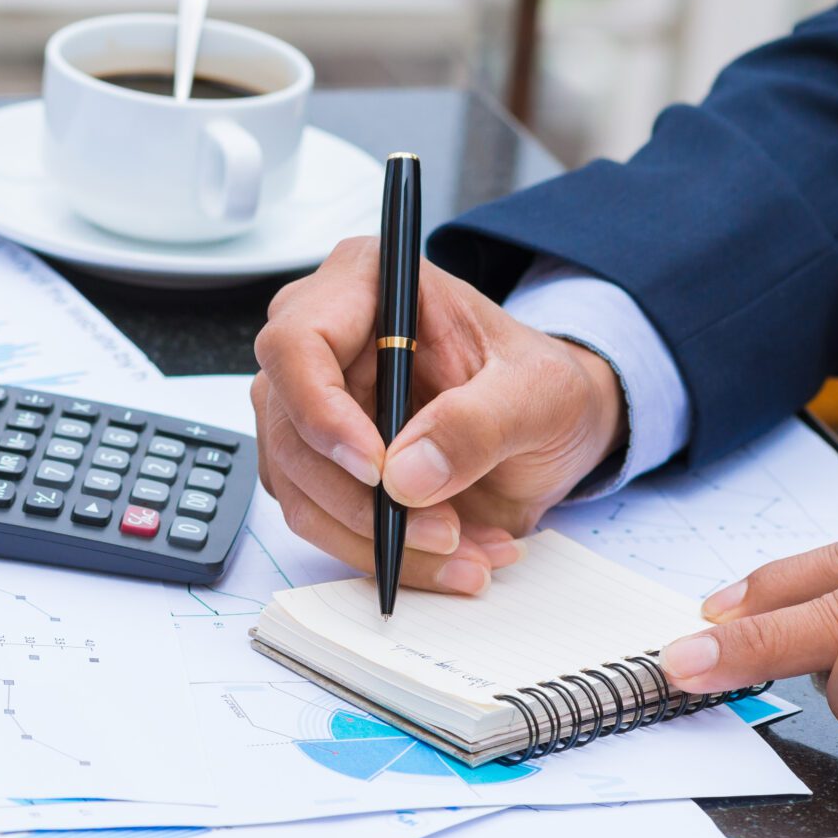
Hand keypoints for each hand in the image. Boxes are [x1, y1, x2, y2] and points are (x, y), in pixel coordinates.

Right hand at [252, 237, 625, 594]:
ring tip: (465, 551)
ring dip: (377, 538)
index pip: (297, 343)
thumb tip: (406, 476)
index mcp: (366, 284)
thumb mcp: (541, 394)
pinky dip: (378, 550)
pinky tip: (447, 553)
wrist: (547, 432)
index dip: (322, 412)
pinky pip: (318, 519)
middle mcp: (322, 340)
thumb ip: (479, 423)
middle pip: (291, 428)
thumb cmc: (541, 387)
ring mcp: (307, 403)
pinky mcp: (313, 460)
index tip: (379, 470)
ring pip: (299, 486)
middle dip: (365, 500)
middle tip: (446, 532)